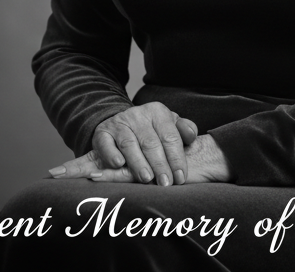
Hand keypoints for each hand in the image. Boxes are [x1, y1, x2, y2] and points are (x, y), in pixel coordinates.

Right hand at [48, 102, 197, 185]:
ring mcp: (119, 123)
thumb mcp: (171, 125)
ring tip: (147, 178)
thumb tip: (192, 136)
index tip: (180, 178)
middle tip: (165, 183)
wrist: (124, 123)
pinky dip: (111, 154)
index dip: (176, 158)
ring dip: (138, 162)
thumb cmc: (153, 130)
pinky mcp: (102, 133)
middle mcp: (138, 115)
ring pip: (129, 144)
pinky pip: (106, 143)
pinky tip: (119, 165)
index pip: (170, 137)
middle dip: (160, 165)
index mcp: (158, 112)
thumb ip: (185, 130)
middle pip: (151, 142)